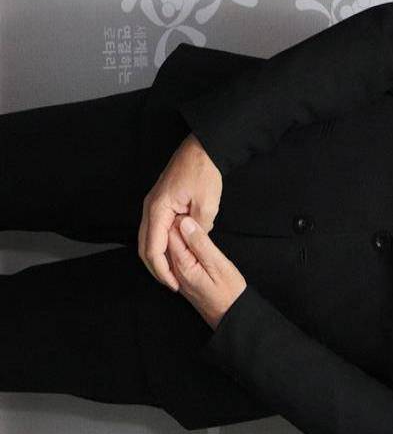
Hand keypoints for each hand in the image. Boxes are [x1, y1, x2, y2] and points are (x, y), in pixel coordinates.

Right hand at [139, 133, 222, 291]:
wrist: (202, 148)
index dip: (162, 270)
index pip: (153, 249)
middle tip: (172, 284)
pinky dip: (161, 245)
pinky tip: (174, 253)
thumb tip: (193, 241)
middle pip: (145, 246)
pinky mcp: (161, 203)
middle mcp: (150, 208)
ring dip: (158, 257)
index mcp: (158, 209)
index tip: (173, 284)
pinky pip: (155, 229)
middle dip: (156, 268)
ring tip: (173, 274)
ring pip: (148, 238)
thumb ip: (198, 228)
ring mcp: (154, 205)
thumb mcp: (207, 204)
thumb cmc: (204, 172)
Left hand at [166, 214, 246, 329]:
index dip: (184, 220)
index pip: (172, 232)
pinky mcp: (181, 277)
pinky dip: (184, 246)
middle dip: (181, 227)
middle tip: (200, 223)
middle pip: (168, 238)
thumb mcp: (219, 264)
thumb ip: (200, 243)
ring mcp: (176, 274)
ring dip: (183, 236)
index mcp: (182, 264)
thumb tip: (185, 223)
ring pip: (171, 246)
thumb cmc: (229, 291)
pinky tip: (195, 245)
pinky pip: (176, 255)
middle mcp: (173, 270)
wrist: (230, 314)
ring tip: (199, 233)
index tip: (197, 216)